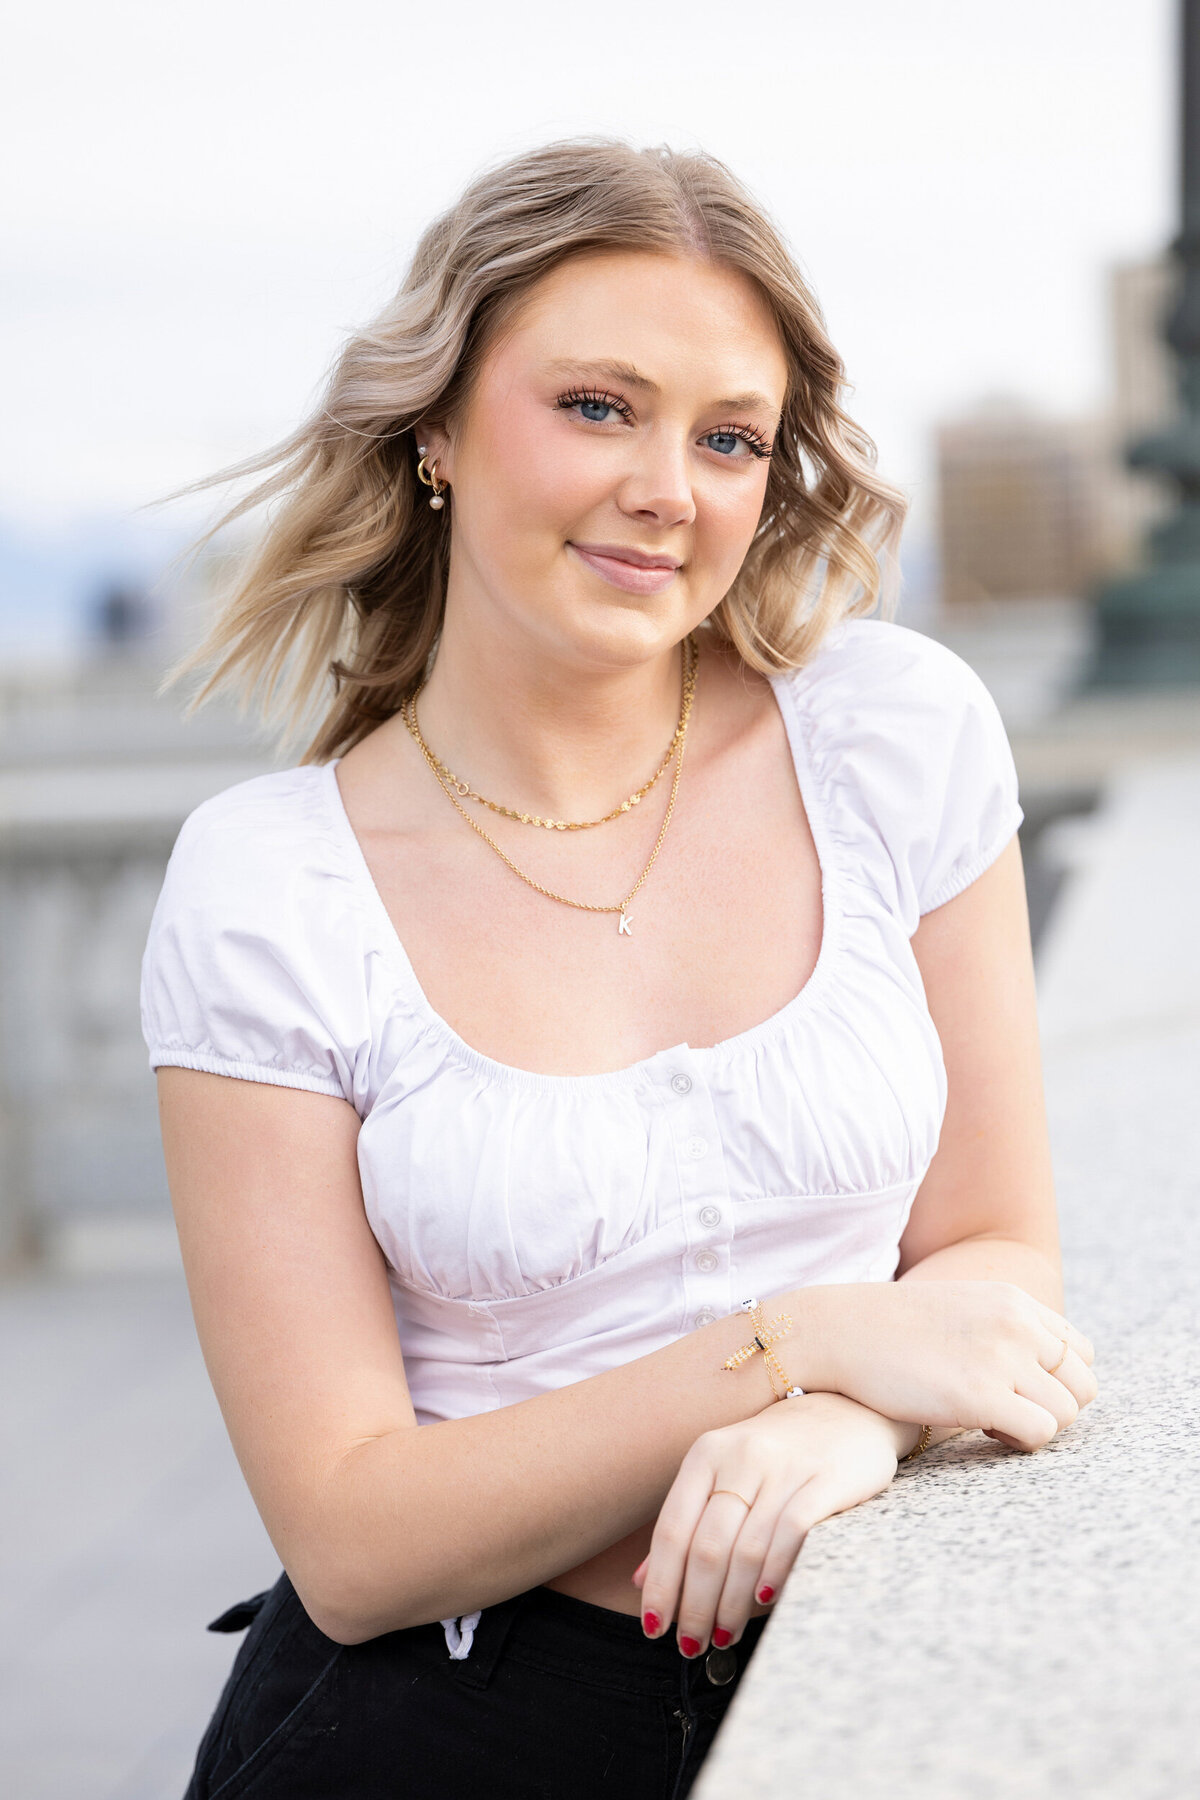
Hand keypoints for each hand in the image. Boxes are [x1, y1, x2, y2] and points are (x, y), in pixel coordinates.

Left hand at [633, 1392, 900, 1656]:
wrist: (849, 1408)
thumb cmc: (777, 1454)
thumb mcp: (723, 1475)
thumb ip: (686, 1523)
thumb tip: (642, 1582)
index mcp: (706, 1454)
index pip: (672, 1529)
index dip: (661, 1585)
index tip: (655, 1628)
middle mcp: (740, 1456)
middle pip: (707, 1546)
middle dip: (695, 1605)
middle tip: (694, 1643)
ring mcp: (784, 1467)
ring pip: (746, 1548)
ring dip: (732, 1603)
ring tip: (726, 1634)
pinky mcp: (826, 1478)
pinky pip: (793, 1531)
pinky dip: (776, 1570)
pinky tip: (765, 1600)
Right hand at [806, 1279, 1097, 1451]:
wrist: (836, 1331)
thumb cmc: (890, 1330)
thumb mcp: (959, 1310)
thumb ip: (1002, 1329)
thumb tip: (1037, 1375)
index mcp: (1014, 1300)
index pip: (1080, 1352)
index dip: (1057, 1381)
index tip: (1020, 1391)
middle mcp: (1017, 1325)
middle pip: (1083, 1385)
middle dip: (1052, 1407)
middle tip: (1007, 1412)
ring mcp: (1002, 1358)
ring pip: (1065, 1413)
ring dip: (1034, 1426)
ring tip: (989, 1419)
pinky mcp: (982, 1396)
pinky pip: (1039, 1433)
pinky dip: (1018, 1441)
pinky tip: (981, 1427)